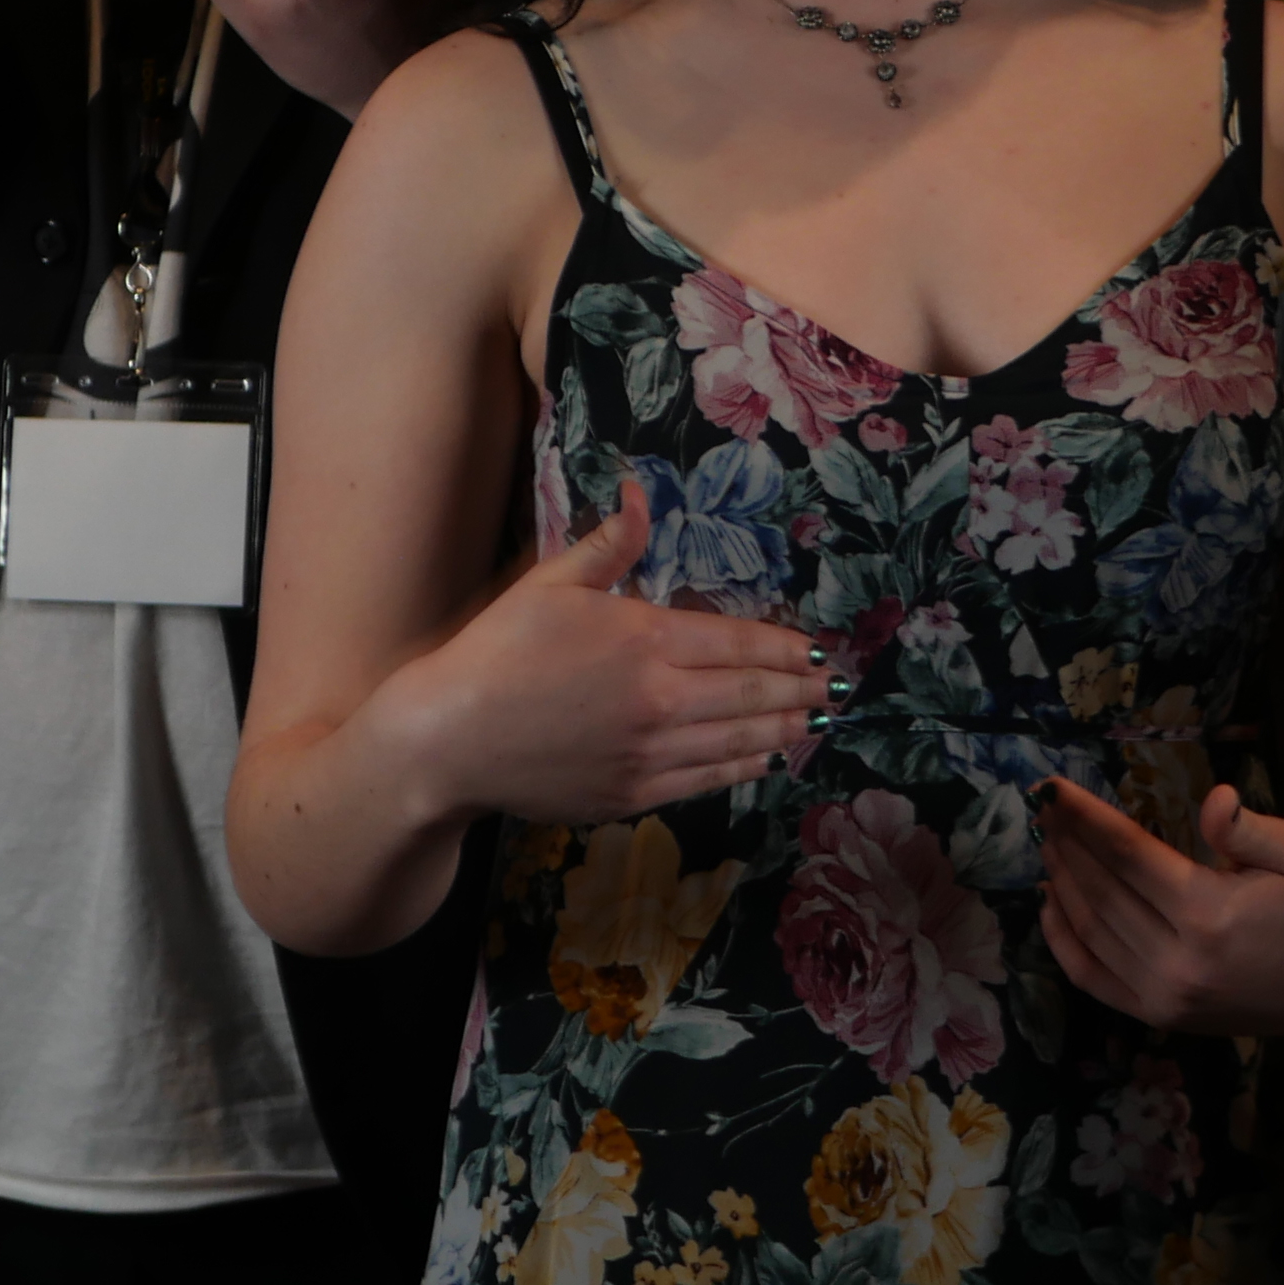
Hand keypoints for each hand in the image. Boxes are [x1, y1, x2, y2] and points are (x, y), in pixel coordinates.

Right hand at [395, 486, 830, 822]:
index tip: (815, 649)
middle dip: (799, 689)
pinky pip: (705, 779)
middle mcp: (661, 698)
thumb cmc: (497, 653)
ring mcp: (650, 752)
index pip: (737, 641)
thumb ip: (608, 545)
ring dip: (783, 729)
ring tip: (813, 723)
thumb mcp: (549, 585)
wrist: (450, 739)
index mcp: (646, 639)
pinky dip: (741, 767)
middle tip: (833, 688)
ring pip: (737, 739)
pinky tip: (762, 759)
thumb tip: (640, 491)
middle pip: (751, 692)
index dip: (783, 646)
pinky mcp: (634, 793)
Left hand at [1038, 776, 1283, 1038]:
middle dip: (1067, 843)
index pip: (1127, 854)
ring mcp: (1165, 997)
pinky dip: (1063, 942)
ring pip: (1091, 931)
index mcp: (1209, 914)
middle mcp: (1178, 961)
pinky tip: (1050, 903)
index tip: (1050, 789)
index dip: (1084, 818)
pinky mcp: (1161, 1017)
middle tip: (1044, 808)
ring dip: (1061, 883)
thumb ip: (1248, 827)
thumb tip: (1212, 799)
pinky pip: (1093, 978)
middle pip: (1101, 890)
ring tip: (1048, 843)